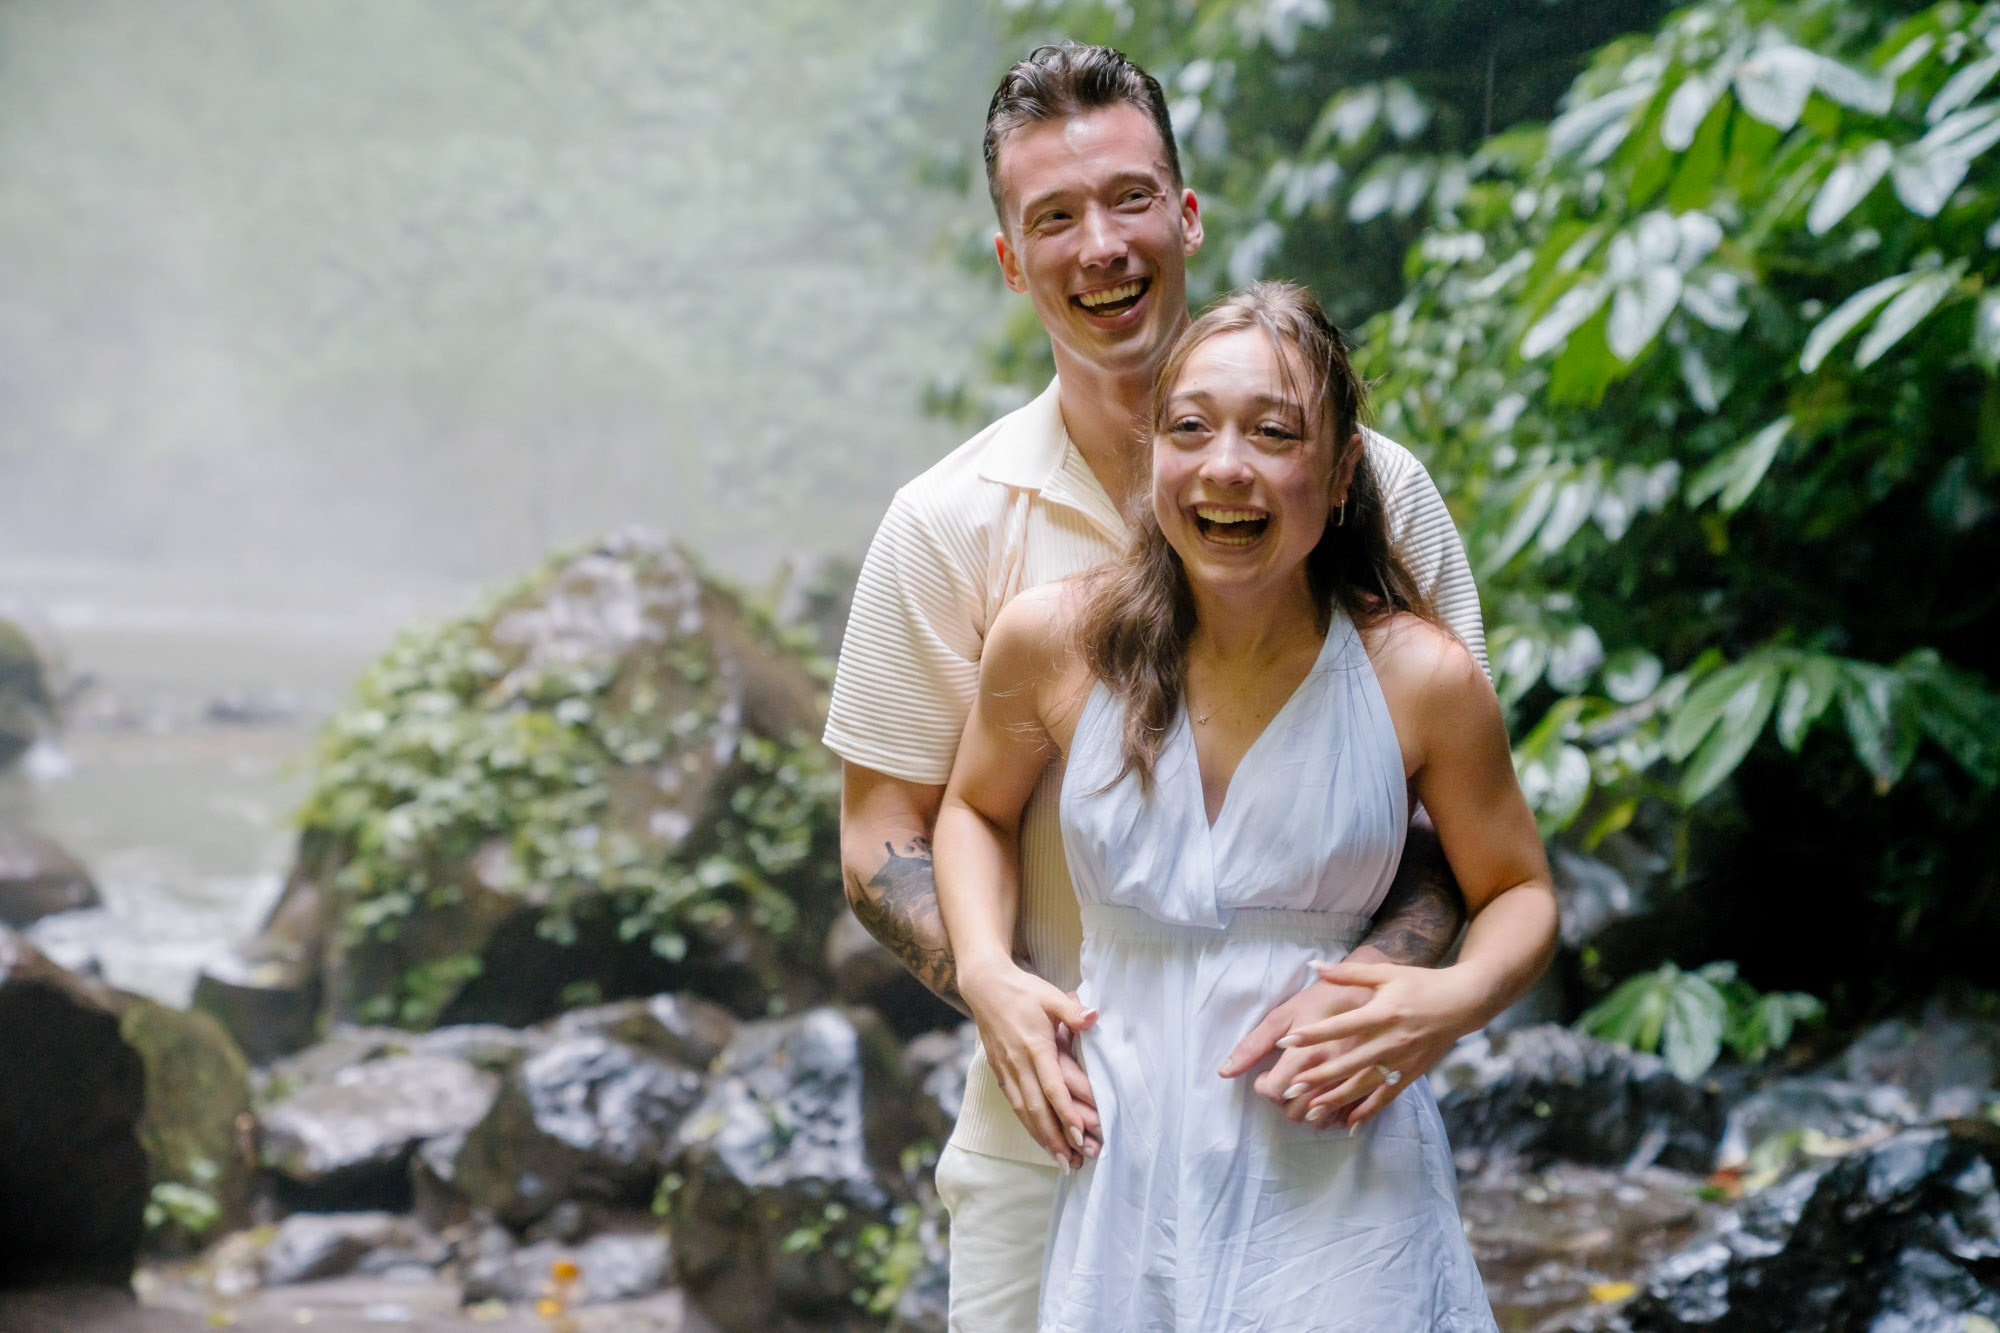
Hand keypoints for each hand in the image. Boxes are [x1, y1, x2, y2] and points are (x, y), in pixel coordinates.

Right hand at [960, 962, 1099, 1167]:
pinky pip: (1014, 1104)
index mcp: (1035, 1046)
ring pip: (1023, 1111)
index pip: (1052, 1087)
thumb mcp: (1050, 995)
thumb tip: (1094, 1017)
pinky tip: (1038, 1137)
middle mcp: (1019, 1063)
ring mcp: (1006, 1069)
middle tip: (1072, 1163)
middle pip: (1037, 1109)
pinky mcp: (999, 1071)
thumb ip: (1072, 1011)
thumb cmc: (1022, 990)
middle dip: (1055, 1139)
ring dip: (1041, 1137)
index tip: (1079, 1136)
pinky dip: (1027, 1124)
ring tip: (1059, 1160)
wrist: (984, 986)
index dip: (1066, 1114)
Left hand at [1216, 975, 1374, 1129]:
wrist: (1366, 987)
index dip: (1263, 1086)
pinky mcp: (1371, 1084)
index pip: (1275, 1092)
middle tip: (1283, 1081)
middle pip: (1297, 1112)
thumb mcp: (1282, 1015)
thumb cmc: (1320, 999)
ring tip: (1302, 1089)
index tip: (1266, 1074)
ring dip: (1306, 1110)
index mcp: (1307, 1054)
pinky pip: (1348, 1116)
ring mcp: (1354, 1081)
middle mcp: (1331, 1072)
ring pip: (1321, 1119)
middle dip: (1283, 1102)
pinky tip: (1326, 1098)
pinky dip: (1333, 1114)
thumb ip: (1253, 1045)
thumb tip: (1225, 1072)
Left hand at [1275, 960, 1480, 1128]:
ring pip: (1365, 1085)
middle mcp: (1392, 1040)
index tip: (1287, 1042)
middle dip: (1318, 1077)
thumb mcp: (1386, 973)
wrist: (1463, 1003)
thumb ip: (1349, 972)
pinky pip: (1387, 1096)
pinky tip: (1349, 1123)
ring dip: (1337, 1099)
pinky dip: (1368, 1111)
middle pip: (1349, 1063)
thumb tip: (1314, 965)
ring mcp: (1402, 1060)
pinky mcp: (1412, 1073)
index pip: (1341, 1027)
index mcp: (1383, 1013)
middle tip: (1290, 1088)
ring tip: (1311, 1110)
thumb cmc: (1421, 983)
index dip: (1313, 1035)